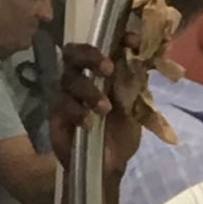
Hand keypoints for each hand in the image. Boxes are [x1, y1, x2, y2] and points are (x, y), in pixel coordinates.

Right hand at [50, 40, 140, 175]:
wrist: (110, 165)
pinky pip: (62, 104)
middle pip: (74, 53)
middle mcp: (81, 78)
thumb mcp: (136, 106)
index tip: (131, 41)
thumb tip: (146, 55)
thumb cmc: (121, 133)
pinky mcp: (56, 114)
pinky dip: (77, 112)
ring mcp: (67, 95)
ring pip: (69, 79)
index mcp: (101, 73)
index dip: (115, 38)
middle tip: (108, 68)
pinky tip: (88, 124)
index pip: (102, 46)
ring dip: (89, 91)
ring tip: (105, 109)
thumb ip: (137, 82)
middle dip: (91, 56)